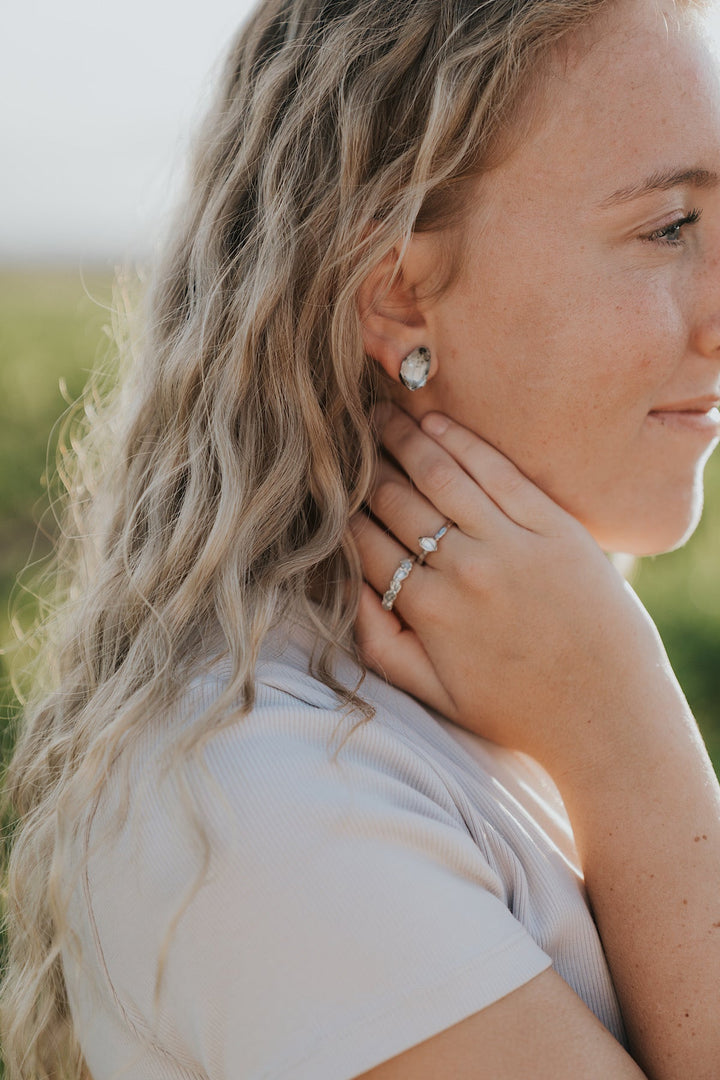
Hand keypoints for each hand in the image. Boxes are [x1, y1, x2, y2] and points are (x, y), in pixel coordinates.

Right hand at [351, 404, 679, 772]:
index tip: (327, 487)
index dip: (340, 511)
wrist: (607, 714)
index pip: (364, 543)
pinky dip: (460, 441)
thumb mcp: (434, 694)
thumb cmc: (516, 710)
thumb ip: (379, 644)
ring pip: (439, 475)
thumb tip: (342, 587)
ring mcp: (510, 543)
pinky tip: (434, 422)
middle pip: (395, 501)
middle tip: (345, 435)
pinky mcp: (553, 526)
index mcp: (428, 612)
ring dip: (402, 438)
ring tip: (380, 414)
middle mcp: (463, 569)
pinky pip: (496, 470)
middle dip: (363, 467)